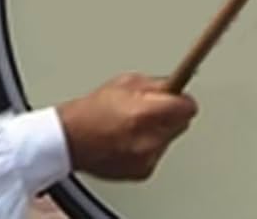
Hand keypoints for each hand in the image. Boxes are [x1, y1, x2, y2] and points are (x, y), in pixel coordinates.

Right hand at [56, 73, 197, 180]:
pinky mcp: (143, 172)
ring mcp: (147, 158)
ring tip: (134, 123)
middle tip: (151, 107)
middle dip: (170, 113)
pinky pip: (158, 153)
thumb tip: (173, 83)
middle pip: (181, 123)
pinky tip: (129, 138)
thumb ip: (154, 84)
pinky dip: (149, 146)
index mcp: (144, 113)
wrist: (69, 140)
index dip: (182, 99)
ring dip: (159, 130)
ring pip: (169, 139)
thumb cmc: (90, 111)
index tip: (179, 96)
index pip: (187, 107)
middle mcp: (149, 139)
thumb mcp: (123, 83)